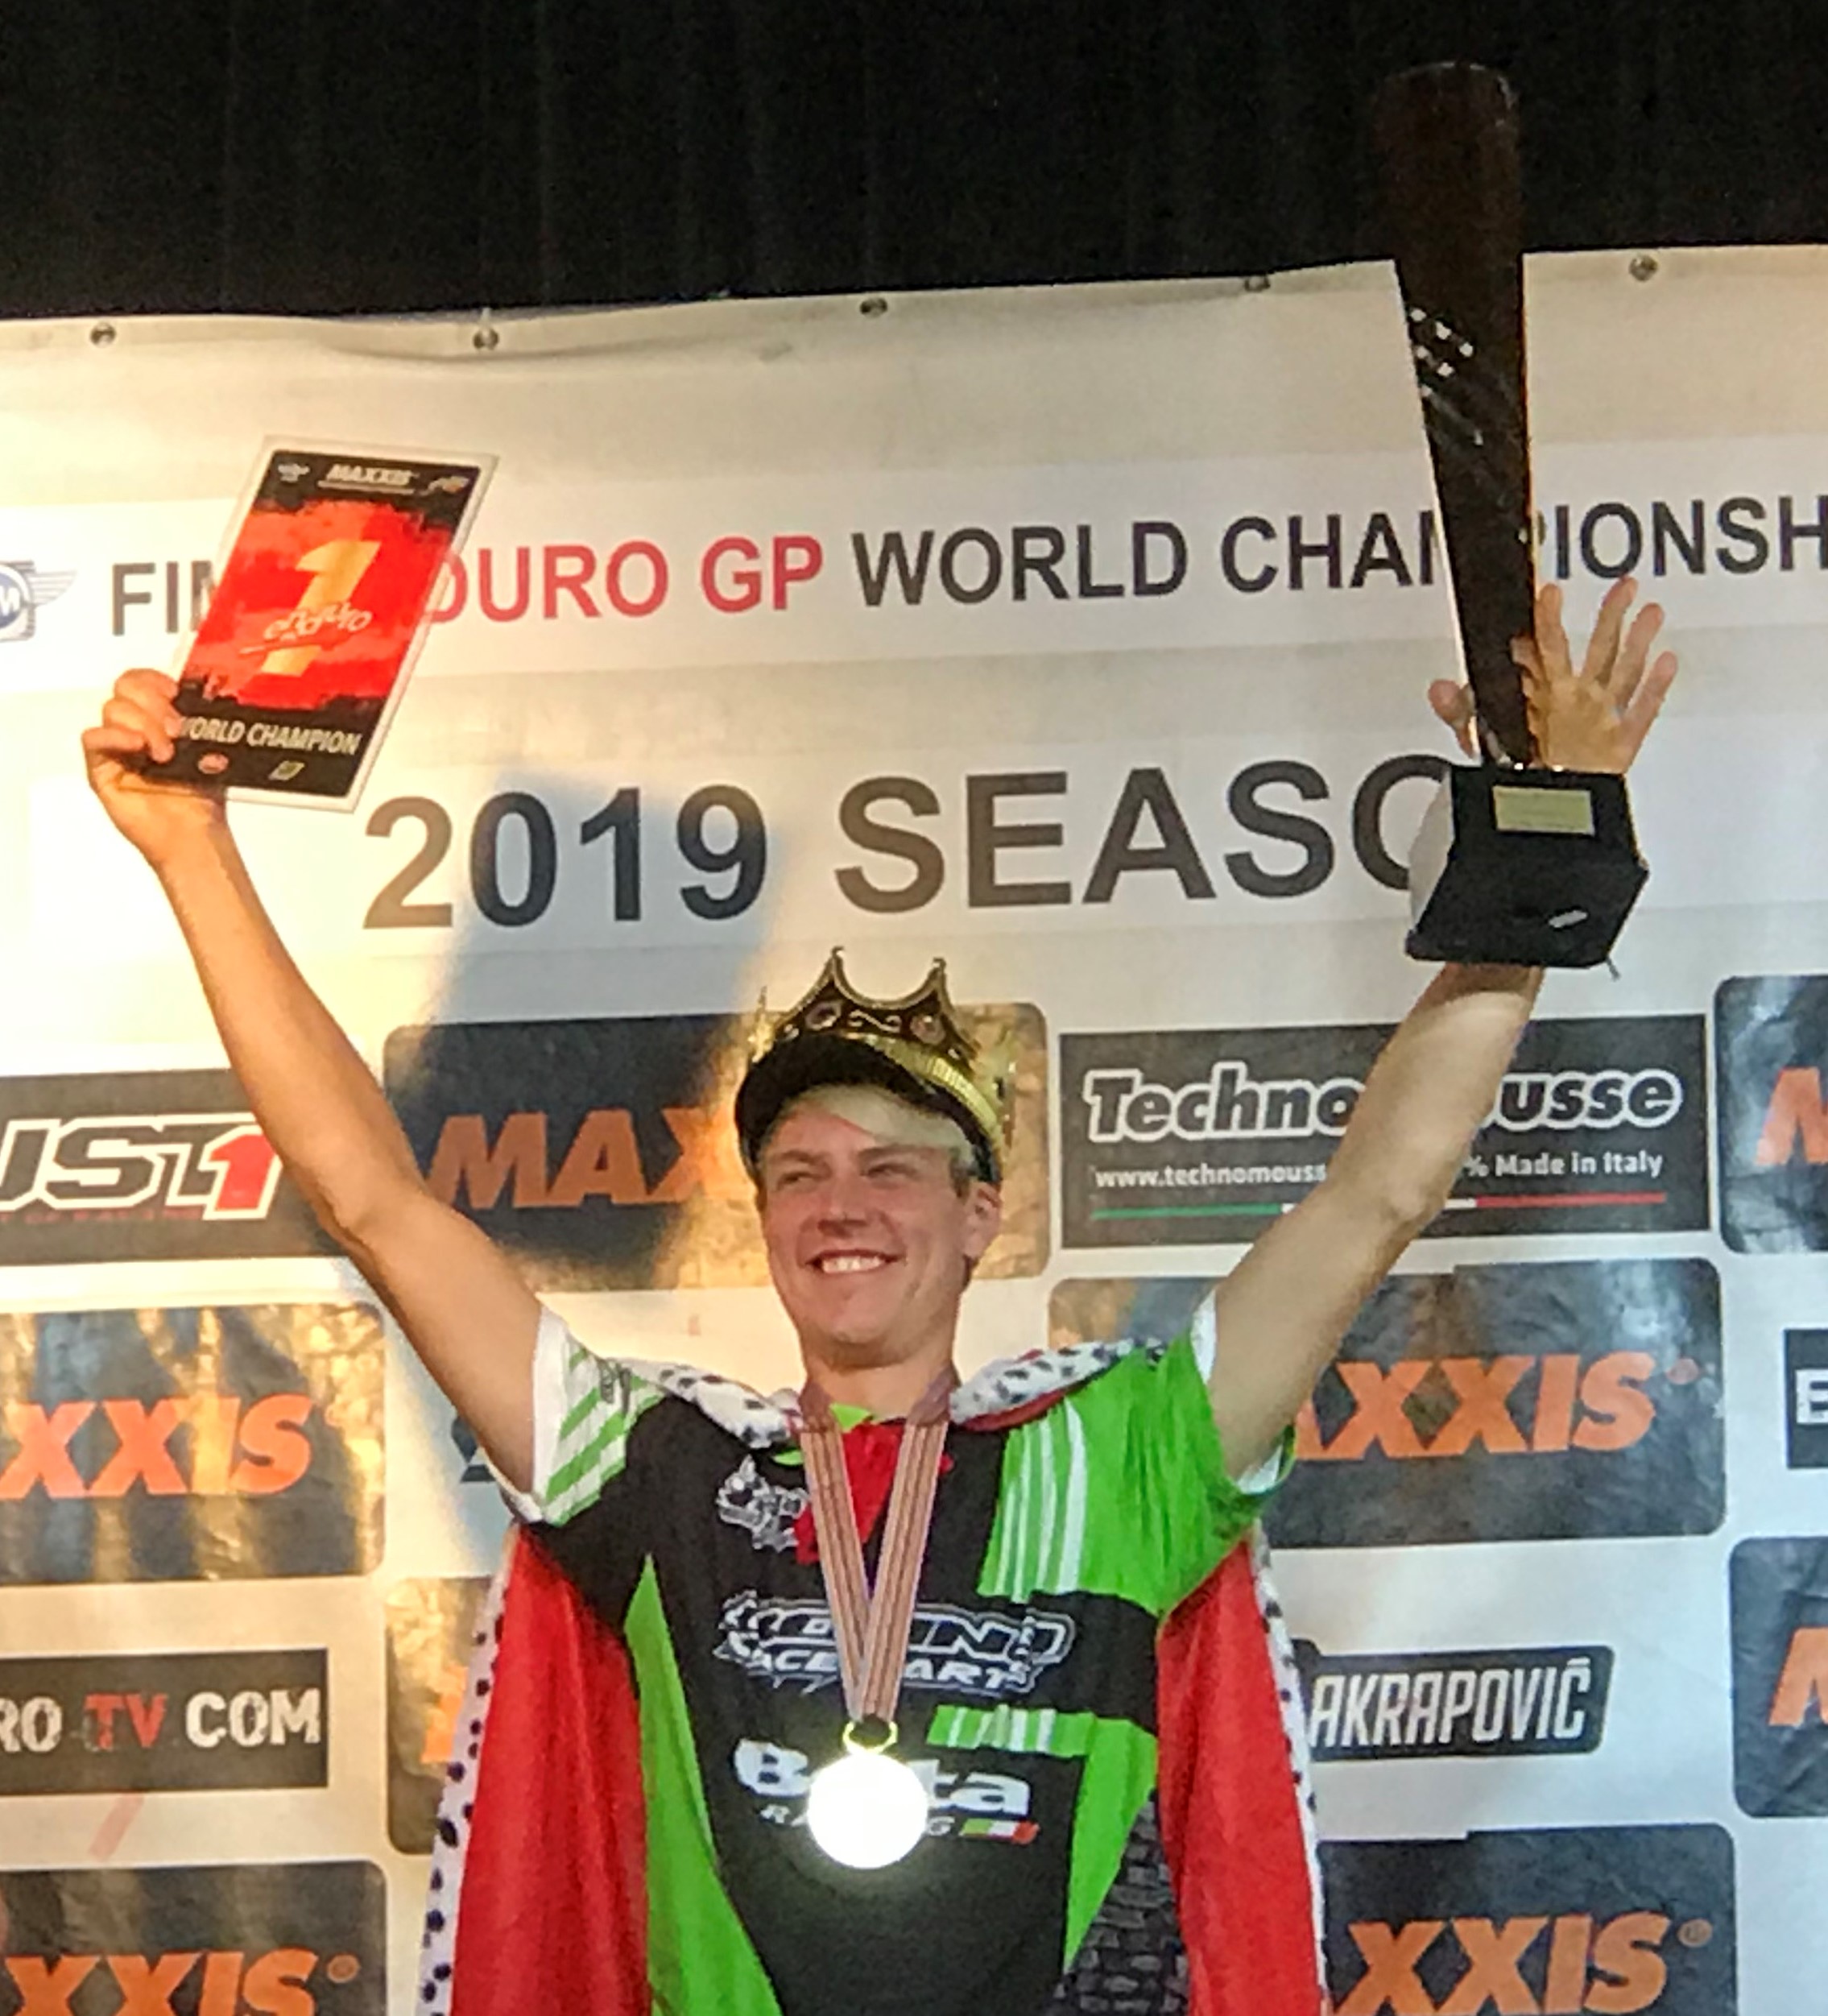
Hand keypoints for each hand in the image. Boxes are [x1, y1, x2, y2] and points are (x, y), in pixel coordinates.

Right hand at [82, 670, 225, 865]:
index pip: (145, 679)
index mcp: (161, 716)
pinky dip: (113, 735)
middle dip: (152, 700)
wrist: (194, 833)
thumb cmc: (202, 795)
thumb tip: (207, 692)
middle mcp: (137, 727)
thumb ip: (202, 717)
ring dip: (143, 723)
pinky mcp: (101, 768)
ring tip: (165, 752)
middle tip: (174, 727)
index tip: (175, 692)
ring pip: (112, 708)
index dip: (156, 679)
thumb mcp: (211, 746)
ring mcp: (117, 746)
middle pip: (125, 686)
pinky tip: (136, 745)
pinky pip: (93, 737)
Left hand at [1428, 578, 1676, 772]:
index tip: (1547, 593)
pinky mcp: (1619, 743)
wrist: (1543, 804)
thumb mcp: (1480, 736)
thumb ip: (1460, 710)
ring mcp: (1600, 717)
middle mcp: (1576, 697)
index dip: (1546, 621)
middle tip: (1622, 585)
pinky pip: (1640, 712)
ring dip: (1637, 642)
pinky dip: (1653, 688)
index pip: (1546, 646)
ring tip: (1650, 612)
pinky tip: (1664, 662)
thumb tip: (1438, 689)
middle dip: (1609, 616)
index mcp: (1545, 690)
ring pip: (1622, 673)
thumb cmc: (1519, 765)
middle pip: (1595, 649)